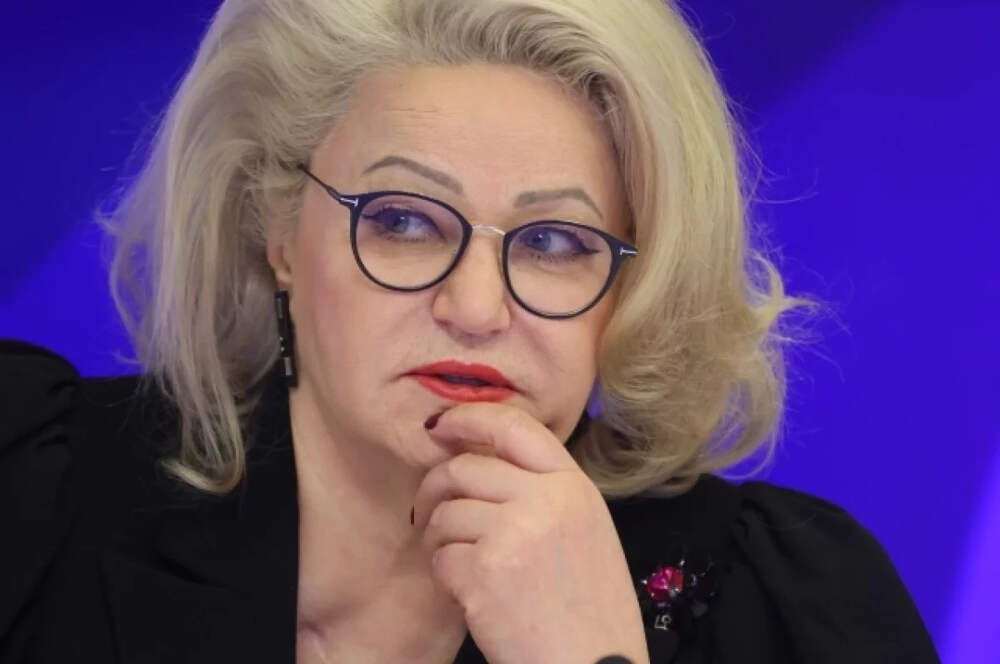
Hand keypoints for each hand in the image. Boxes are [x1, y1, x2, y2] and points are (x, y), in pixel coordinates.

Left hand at [412, 402, 649, 663]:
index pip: (516, 427)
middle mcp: (547, 500)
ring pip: (446, 511)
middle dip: (435, 486)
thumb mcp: (586, 531)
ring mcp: (515, 533)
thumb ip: (544, 491)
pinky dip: (444, 574)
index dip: (470, 418)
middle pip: (466, 467)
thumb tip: (482, 461)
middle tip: (428, 509)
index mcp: (575, 487)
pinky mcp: (485, 570)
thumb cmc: (590, 609)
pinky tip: (467, 592)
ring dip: (439, 536)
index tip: (440, 426)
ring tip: (458, 560)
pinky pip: (441, 555)